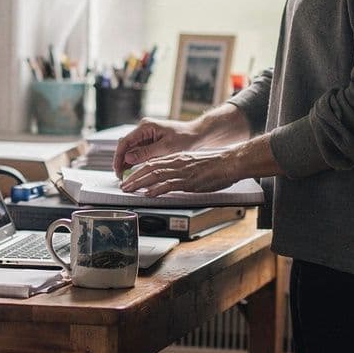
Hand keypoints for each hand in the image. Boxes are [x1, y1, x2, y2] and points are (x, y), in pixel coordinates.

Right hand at [113, 118, 199, 174]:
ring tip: (125, 176)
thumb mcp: (165, 148)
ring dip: (127, 162)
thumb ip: (145, 153)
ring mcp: (146, 135)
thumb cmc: (185, 138)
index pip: (125, 142)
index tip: (117, 170)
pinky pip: (139, 152)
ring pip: (131, 150)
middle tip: (120, 177)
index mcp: (145, 127)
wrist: (197, 135)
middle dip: (121, 161)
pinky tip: (133, 171)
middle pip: (126, 146)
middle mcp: (143, 129)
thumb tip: (128, 157)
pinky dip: (135, 162)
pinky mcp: (150, 142)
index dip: (118, 157)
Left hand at [119, 147, 245, 196]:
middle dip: (134, 177)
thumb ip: (181, 169)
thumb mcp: (194, 163)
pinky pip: (168, 184)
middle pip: (149, 168)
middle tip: (123, 185)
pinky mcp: (188, 181)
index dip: (139, 170)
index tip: (130, 177)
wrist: (229, 162)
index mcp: (177, 158)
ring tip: (129, 190)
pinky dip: (156, 189)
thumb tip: (172, 177)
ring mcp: (182, 171)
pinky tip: (148, 194)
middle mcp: (176, 162)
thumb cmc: (215, 164)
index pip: (153, 162)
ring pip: (154, 175)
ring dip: (139, 183)